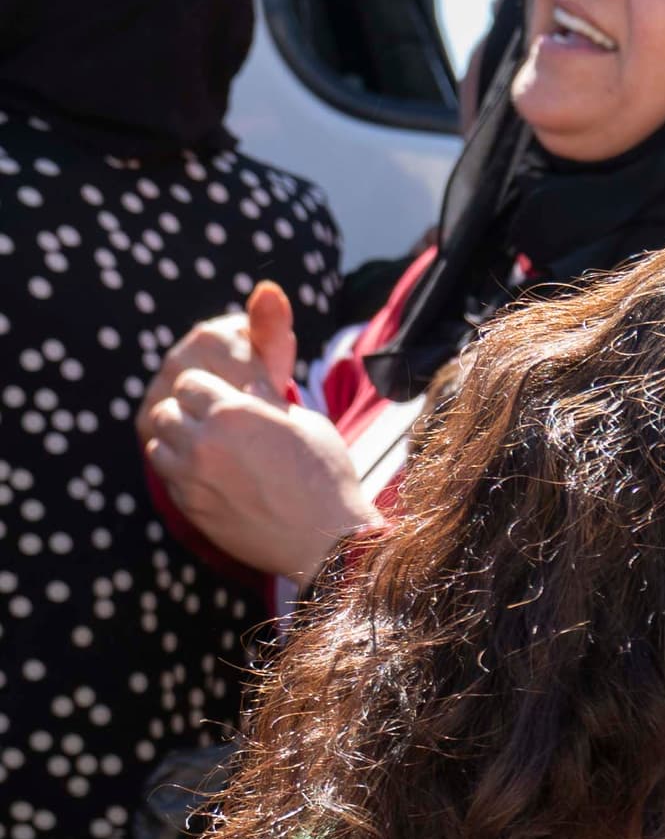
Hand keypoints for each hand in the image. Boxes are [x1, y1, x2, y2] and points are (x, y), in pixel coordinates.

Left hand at [142, 297, 377, 582]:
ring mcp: (194, 477)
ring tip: (211, 450)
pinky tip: (214, 477)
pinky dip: (182, 471)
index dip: (212, 392)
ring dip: (178, 440)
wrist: (330, 545)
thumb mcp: (303, 414)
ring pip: (159, 441)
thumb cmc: (327, 476)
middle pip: (166, 409)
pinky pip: (167, 476)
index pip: (191, 382)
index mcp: (233, 410)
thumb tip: (264, 293)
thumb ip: (269, 368)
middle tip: (219, 427)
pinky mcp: (192, 507)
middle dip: (188, 413)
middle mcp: (205, 440)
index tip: (232, 404)